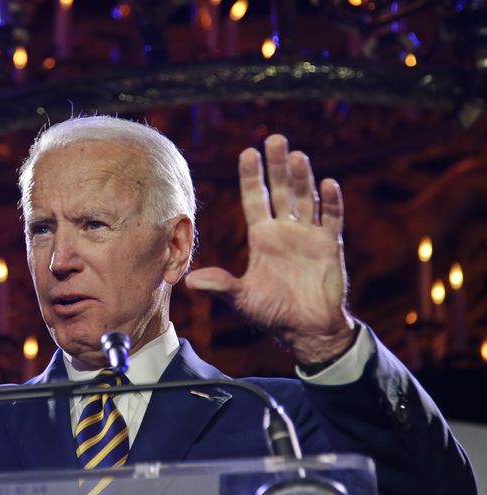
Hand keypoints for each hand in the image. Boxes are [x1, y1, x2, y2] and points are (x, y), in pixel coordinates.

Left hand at [185, 135, 354, 365]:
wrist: (306, 329)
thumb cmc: (272, 313)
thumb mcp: (241, 299)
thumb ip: (221, 286)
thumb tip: (190, 281)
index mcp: (261, 237)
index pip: (255, 199)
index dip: (252, 176)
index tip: (247, 152)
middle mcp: (284, 230)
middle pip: (281, 190)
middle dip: (277, 166)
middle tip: (274, 138)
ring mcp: (308, 235)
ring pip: (306, 199)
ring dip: (303, 178)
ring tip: (297, 156)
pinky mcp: (330, 246)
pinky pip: (331, 219)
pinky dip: (330, 203)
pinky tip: (328, 184)